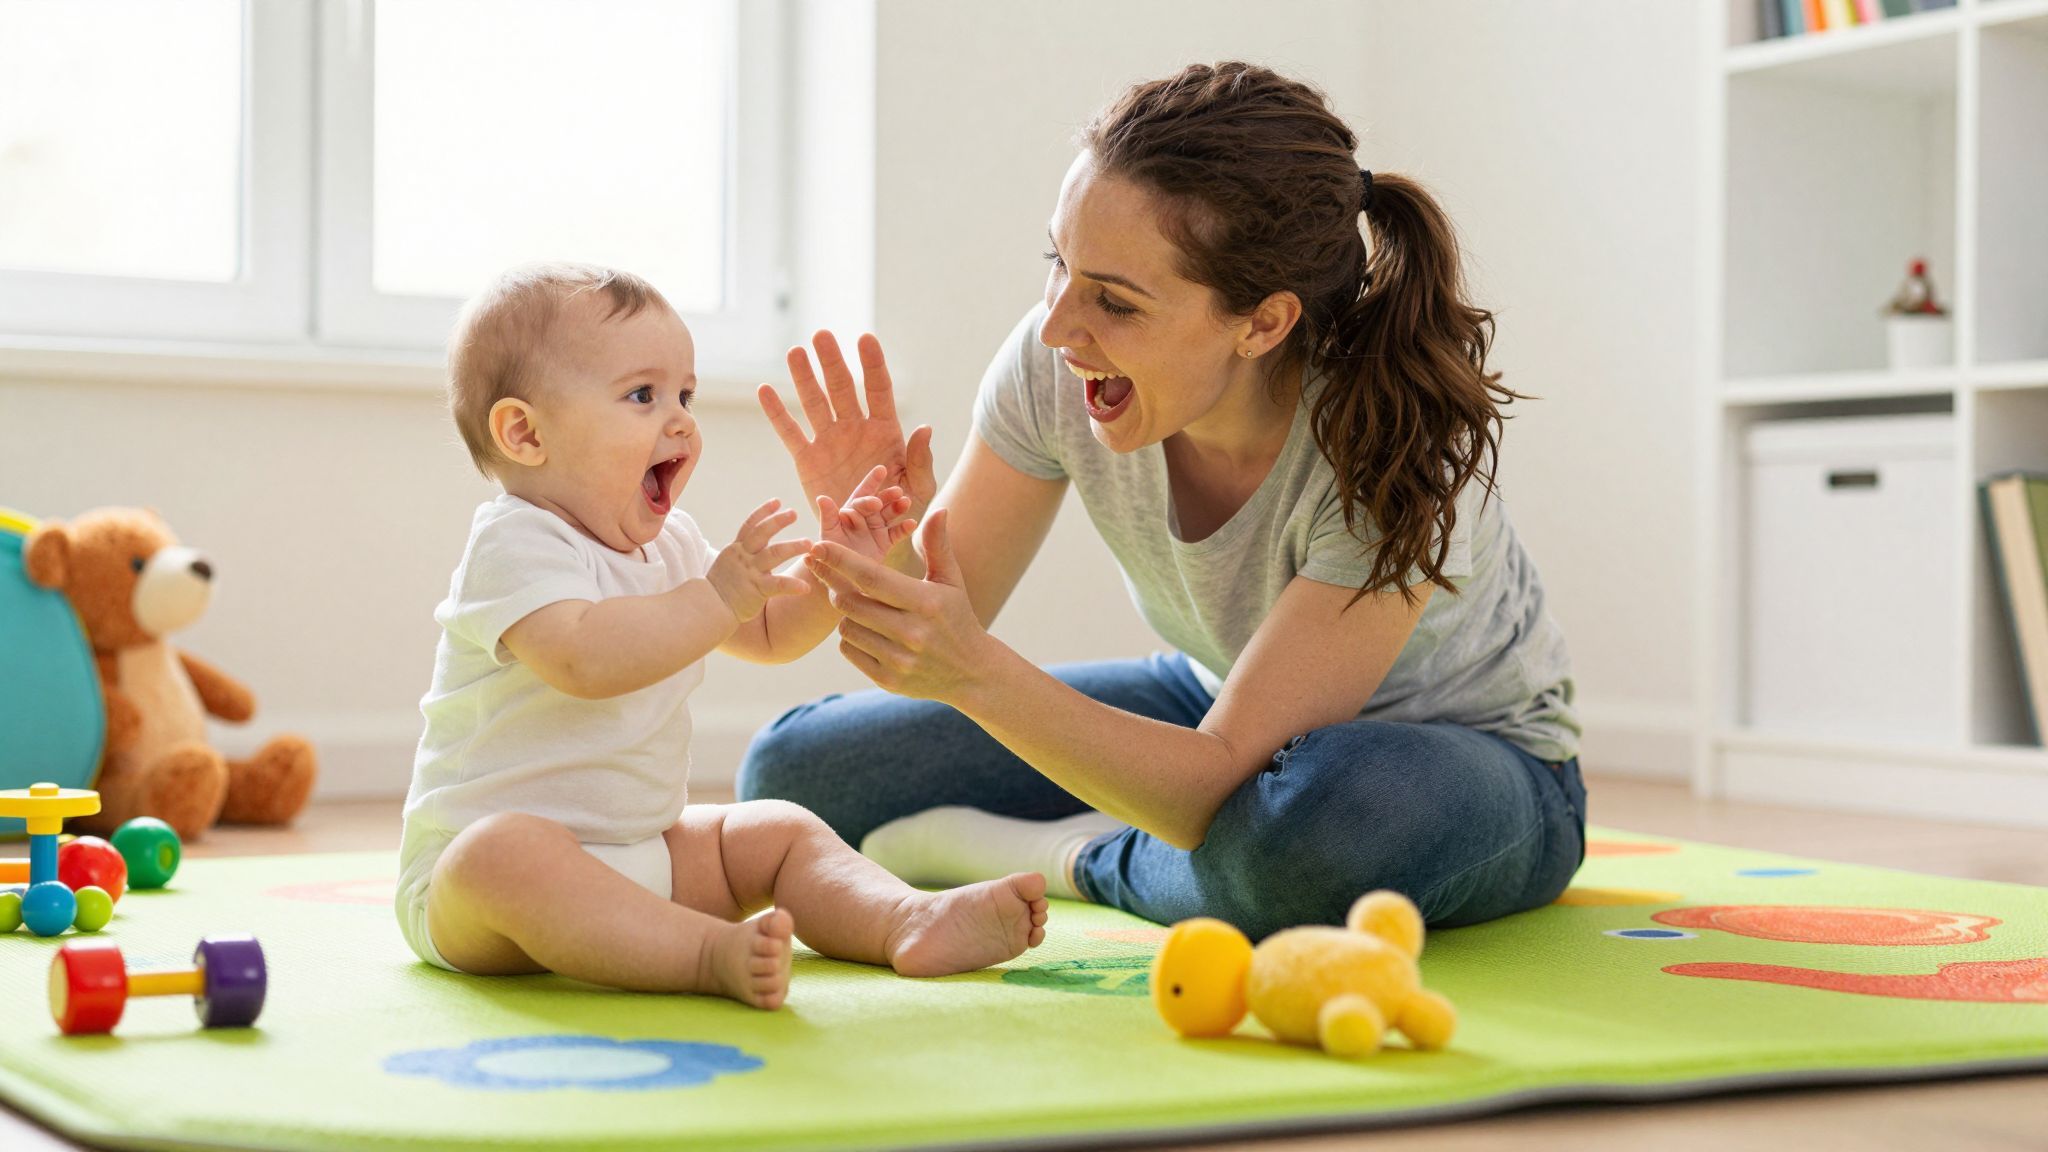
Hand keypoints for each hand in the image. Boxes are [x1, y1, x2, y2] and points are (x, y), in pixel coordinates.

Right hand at [707, 500, 812, 622]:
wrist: (708, 607)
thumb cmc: (720, 588)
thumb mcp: (728, 563)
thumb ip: (741, 552)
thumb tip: (753, 543)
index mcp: (736, 549)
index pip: (750, 525)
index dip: (763, 512)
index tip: (777, 501)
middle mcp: (743, 557)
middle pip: (762, 533)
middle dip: (778, 521)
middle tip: (794, 513)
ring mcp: (750, 572)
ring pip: (774, 553)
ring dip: (793, 546)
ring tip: (809, 543)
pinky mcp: (756, 589)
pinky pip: (778, 585)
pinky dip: (793, 586)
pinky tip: (806, 588)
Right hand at [759, 332, 937, 522]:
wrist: (869, 538)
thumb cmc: (901, 511)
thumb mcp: (919, 489)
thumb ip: (921, 461)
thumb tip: (924, 428)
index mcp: (885, 431)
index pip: (878, 390)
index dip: (872, 364)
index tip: (865, 339)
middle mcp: (855, 429)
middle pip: (842, 388)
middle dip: (832, 362)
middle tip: (822, 335)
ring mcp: (829, 442)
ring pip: (814, 403)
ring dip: (804, 378)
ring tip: (795, 352)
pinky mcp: (808, 460)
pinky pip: (790, 433)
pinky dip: (777, 414)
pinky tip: (765, 391)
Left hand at [805, 508, 994, 703]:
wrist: (971, 672)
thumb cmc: (957, 618)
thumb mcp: (951, 581)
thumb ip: (938, 545)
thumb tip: (938, 510)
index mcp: (925, 602)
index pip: (871, 577)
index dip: (840, 560)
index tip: (817, 545)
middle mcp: (911, 632)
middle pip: (850, 602)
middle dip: (837, 586)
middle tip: (836, 578)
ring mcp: (898, 659)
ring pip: (846, 627)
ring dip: (847, 613)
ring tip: (865, 609)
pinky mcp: (888, 680)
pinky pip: (849, 650)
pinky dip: (851, 638)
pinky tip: (869, 632)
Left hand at [817, 464, 916, 562]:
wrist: (839, 575)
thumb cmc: (828, 553)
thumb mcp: (827, 535)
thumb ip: (827, 517)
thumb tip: (822, 498)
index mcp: (849, 511)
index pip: (861, 494)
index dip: (871, 483)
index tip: (881, 471)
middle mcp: (864, 517)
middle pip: (878, 502)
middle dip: (887, 495)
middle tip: (897, 491)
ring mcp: (875, 529)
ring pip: (889, 514)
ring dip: (898, 507)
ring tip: (906, 502)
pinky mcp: (885, 543)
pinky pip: (896, 533)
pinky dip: (904, 529)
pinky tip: (912, 523)